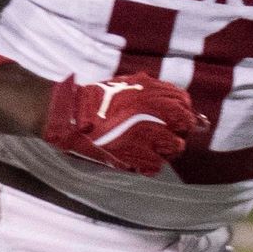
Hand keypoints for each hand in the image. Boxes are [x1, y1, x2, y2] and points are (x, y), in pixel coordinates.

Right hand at [39, 71, 201, 173]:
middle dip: (177, 132)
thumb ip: (151, 92)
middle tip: (163, 137)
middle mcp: (153, 110)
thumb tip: (179, 105)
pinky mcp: (136, 153)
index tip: (175, 120)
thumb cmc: (93, 103)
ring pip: (175, 146)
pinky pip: (157, 164)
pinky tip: (137, 160)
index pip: (183, 102)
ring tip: (148, 149)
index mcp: (149, 91)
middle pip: (185, 124)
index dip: (181, 113)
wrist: (67, 118)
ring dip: (165, 150)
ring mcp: (146, 132)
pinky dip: (149, 165)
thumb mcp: (124, 86)